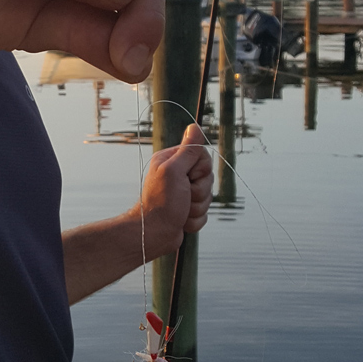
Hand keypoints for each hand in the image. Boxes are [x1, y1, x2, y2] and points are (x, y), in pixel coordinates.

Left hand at [139, 123, 212, 257]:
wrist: (154, 234)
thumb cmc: (162, 203)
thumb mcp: (175, 171)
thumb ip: (188, 150)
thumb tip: (195, 126)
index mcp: (173, 162)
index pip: (203, 157)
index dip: (200, 171)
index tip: (187, 178)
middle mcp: (178, 176)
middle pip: (208, 179)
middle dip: (199, 193)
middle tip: (183, 197)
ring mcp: (183, 194)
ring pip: (208, 198)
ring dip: (196, 208)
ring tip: (180, 212)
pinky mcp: (187, 210)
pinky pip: (204, 214)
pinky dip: (195, 220)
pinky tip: (181, 222)